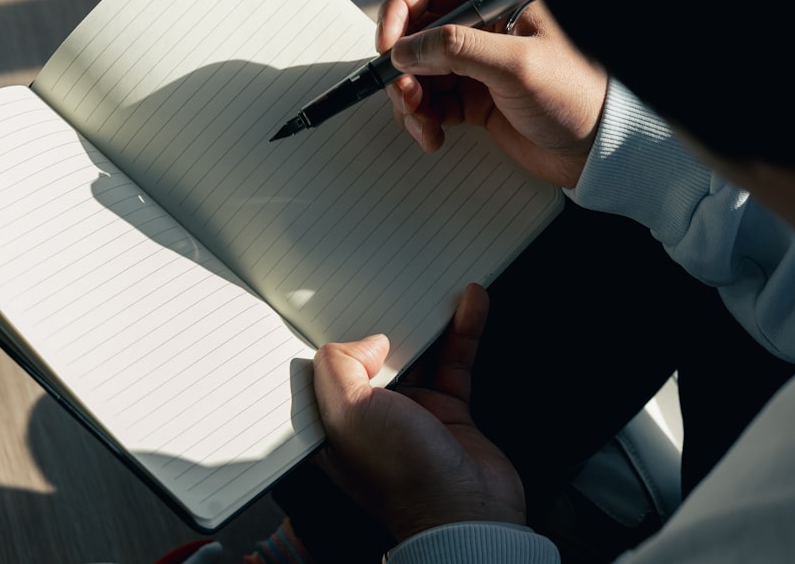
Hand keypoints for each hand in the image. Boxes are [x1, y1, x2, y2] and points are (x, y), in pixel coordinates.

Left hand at [311, 283, 525, 541]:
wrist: (465, 512)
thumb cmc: (402, 477)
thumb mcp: (348, 414)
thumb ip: (340, 367)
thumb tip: (368, 343)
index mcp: (334, 425)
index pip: (323, 371)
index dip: (325, 337)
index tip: (331, 303)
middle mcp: (370, 418)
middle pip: (371, 357)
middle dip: (379, 321)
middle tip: (384, 283)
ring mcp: (412, 413)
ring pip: (417, 352)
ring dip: (427, 320)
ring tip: (433, 282)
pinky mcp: (450, 410)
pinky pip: (455, 361)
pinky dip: (464, 331)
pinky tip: (472, 302)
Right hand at [377, 0, 607, 187]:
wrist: (599, 149)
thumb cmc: (578, 96)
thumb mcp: (518, 65)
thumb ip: (459, 50)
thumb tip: (406, 48)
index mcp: (496, 3)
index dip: (399, 15)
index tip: (388, 48)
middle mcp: (483, 30)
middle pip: (416, 36)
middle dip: (401, 68)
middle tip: (405, 96)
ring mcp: (477, 66)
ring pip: (418, 74)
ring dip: (409, 100)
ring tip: (422, 124)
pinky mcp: (475, 99)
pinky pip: (432, 104)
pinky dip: (423, 120)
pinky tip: (432, 135)